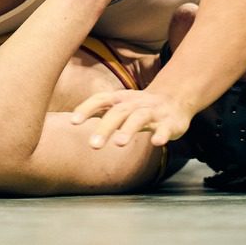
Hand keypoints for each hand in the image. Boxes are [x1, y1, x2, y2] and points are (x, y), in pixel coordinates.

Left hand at [70, 87, 191, 151]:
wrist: (175, 100)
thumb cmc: (140, 106)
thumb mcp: (119, 105)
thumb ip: (99, 110)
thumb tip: (70, 119)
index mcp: (121, 99)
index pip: (102, 99)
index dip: (87, 108)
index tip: (73, 121)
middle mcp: (136, 104)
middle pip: (119, 112)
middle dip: (106, 127)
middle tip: (93, 145)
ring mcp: (153, 112)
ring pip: (140, 118)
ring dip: (129, 129)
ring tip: (119, 143)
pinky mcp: (170, 123)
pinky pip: (165, 128)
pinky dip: (161, 135)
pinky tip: (156, 143)